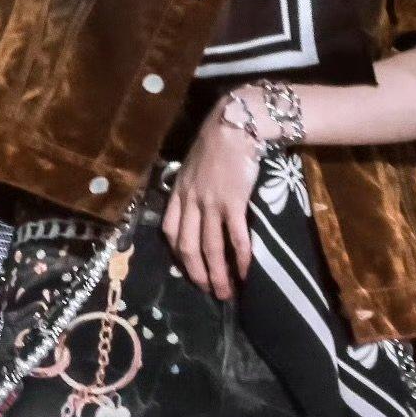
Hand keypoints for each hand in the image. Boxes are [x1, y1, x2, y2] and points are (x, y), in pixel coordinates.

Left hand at [160, 92, 276, 298]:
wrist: (235, 124)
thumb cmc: (218, 140)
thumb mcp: (195, 164)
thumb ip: (193, 185)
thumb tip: (198, 204)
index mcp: (179, 192)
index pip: (169, 230)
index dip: (177, 254)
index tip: (187, 268)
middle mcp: (190, 201)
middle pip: (187, 247)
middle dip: (196, 274)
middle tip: (208, 291)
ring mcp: (210, 203)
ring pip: (210, 248)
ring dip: (217, 274)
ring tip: (226, 292)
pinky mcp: (232, 203)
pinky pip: (235, 237)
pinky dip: (240, 259)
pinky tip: (246, 272)